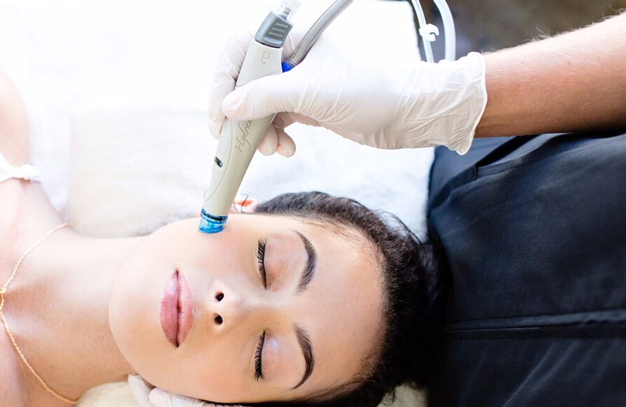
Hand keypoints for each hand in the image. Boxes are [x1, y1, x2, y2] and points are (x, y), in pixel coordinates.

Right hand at [208, 29, 486, 154]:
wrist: (404, 115)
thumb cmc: (368, 91)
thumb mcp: (311, 92)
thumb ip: (265, 97)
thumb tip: (228, 107)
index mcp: (290, 38)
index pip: (239, 52)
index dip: (224, 83)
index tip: (221, 114)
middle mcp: (289, 57)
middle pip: (243, 83)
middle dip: (241, 115)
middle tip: (234, 138)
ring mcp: (295, 82)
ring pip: (256, 107)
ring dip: (258, 132)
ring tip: (272, 147)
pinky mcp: (303, 105)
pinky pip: (273, 122)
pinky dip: (274, 137)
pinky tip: (286, 148)